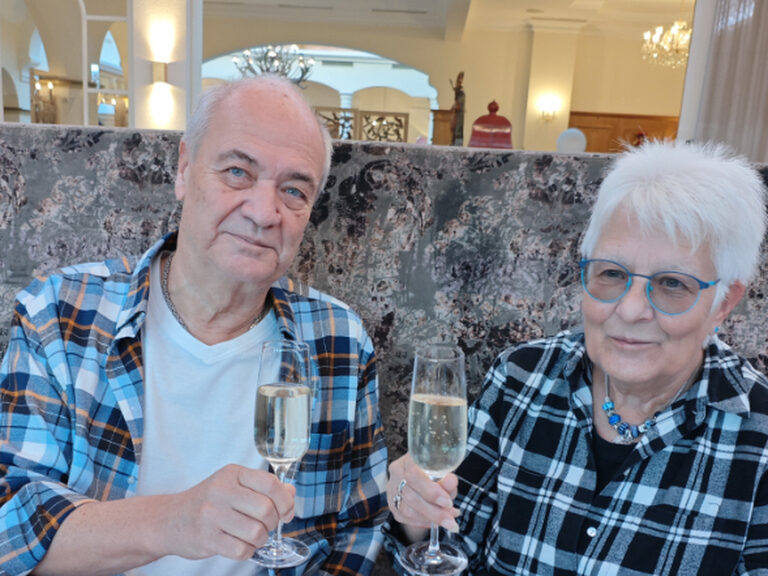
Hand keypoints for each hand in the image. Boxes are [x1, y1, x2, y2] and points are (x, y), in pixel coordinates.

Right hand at [165, 464, 295, 560]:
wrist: (169, 519)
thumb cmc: (208, 501)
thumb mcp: (234, 485)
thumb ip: (263, 487)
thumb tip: (291, 492)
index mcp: (232, 474)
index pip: (270, 483)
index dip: (285, 501)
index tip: (286, 512)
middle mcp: (222, 491)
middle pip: (266, 509)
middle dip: (272, 523)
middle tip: (266, 525)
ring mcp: (212, 515)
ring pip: (256, 532)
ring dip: (260, 539)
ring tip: (253, 536)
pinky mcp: (207, 538)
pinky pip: (241, 550)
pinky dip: (247, 550)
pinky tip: (240, 544)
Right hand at [387, 454, 459, 532]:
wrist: (423, 478)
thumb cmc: (435, 473)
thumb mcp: (444, 474)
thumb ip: (447, 479)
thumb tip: (451, 482)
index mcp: (409, 459)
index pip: (414, 474)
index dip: (431, 491)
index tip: (448, 502)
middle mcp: (397, 473)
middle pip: (410, 495)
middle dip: (434, 511)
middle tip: (451, 520)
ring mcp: (392, 489)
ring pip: (407, 510)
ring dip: (430, 519)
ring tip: (448, 521)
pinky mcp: (393, 505)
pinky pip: (405, 518)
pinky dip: (423, 522)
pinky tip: (435, 521)